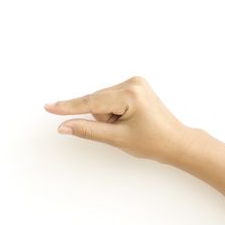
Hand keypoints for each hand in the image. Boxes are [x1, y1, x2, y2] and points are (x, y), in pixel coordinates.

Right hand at [44, 76, 195, 162]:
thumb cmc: (153, 142)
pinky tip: (129, 120)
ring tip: (129, 126)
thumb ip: (88, 130)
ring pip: (104, 100)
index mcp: (131, 93)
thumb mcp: (118, 138)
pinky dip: (114, 111)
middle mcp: (133, 82)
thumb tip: (64, 126)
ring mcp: (136, 83)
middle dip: (103, 118)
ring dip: (109, 116)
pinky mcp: (136, 86)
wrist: (176, 141)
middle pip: (98, 101)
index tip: (49, 107)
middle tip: (123, 130)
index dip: (69, 107)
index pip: (92, 102)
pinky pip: (112, 99)